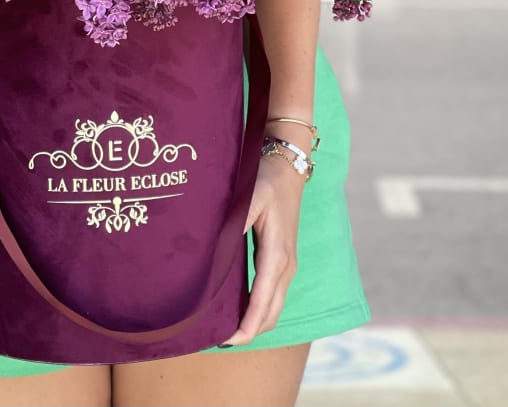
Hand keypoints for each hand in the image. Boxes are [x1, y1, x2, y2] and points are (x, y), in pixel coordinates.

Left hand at [222, 153, 305, 344]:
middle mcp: (286, 266)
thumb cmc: (266, 180)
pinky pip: (274, 294)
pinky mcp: (284, 260)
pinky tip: (241, 306)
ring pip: (275, 307)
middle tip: (221, 339)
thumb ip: (237, 220)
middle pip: (272, 313)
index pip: (263, 302)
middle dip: (251, 331)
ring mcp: (288, 264)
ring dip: (257, 322)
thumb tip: (219, 245)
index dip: (247, 326)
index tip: (229, 341)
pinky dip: (261, 308)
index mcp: (277, 256)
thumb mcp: (250, 197)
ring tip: (228, 328)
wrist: (287, 167)